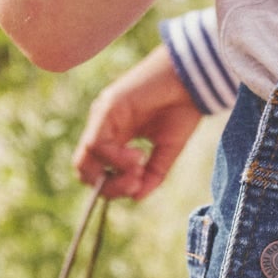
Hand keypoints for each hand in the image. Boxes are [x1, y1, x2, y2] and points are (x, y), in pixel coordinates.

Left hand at [74, 41, 205, 198]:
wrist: (193, 80)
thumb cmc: (182, 108)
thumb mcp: (167, 150)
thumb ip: (152, 175)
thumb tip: (136, 197)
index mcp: (115, 135)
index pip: (97, 171)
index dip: (113, 188)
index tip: (138, 187)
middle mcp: (103, 127)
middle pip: (84, 169)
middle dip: (109, 187)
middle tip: (135, 184)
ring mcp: (102, 117)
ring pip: (85, 160)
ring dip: (114, 175)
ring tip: (140, 167)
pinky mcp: (106, 109)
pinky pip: (96, 144)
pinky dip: (115, 158)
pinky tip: (137, 156)